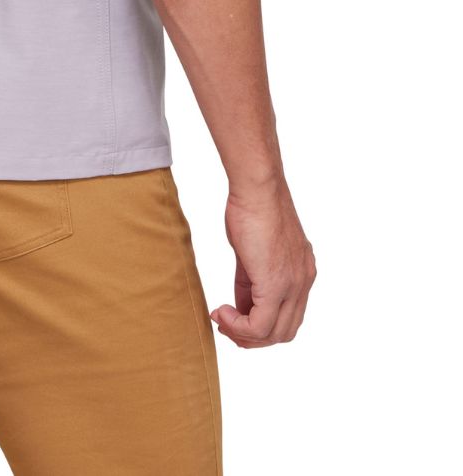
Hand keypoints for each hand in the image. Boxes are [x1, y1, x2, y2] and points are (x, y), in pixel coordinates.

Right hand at [210, 177, 316, 347]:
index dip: (261, 325)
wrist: (257, 188)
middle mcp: (304, 282)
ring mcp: (293, 285)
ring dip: (243, 334)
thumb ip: (251, 280)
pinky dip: (238, 327)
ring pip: (273, 333)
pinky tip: (221, 312)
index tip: (234, 315)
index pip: (288, 315)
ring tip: (222, 319)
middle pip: (284, 331)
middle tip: (227, 325)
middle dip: (253, 337)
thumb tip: (240, 305)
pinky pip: (260, 325)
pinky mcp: (276, 285)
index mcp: (302, 272)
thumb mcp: (253, 250)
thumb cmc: (252, 208)